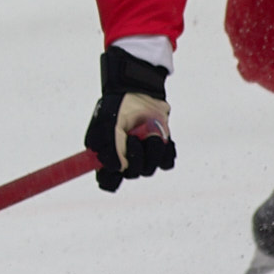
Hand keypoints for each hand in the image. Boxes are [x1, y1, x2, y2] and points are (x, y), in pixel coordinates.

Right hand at [83, 46, 175, 192]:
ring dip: (151, 149)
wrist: (139, 91)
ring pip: (150, 169)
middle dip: (134, 156)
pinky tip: (163, 136)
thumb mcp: (108, 122)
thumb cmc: (118, 106)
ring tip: (150, 131)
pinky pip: (166, 163)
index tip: (116, 167)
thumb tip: (118, 168)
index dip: (111, 179)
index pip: (106, 181)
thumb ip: (110, 147)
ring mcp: (144, 157)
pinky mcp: (160, 154)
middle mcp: (125, 160)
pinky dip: (166, 150)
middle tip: (133, 138)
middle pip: (131, 174)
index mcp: (108, 156)